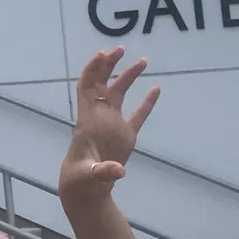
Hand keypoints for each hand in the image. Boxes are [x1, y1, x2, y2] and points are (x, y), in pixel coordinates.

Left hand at [60, 49, 159, 211]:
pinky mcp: (126, 135)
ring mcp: (113, 124)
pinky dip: (147, 102)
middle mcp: (99, 116)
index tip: (103, 55)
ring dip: (128, 76)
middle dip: (109, 65)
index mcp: (87, 120)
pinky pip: (138, 114)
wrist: (87, 188)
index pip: (86, 87)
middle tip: (121, 49)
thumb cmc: (81, 179)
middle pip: (102, 83)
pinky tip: (157, 88)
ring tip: (143, 60)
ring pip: (119, 93)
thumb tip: (118, 171)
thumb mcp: (90, 176)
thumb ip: (103, 171)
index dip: (92, 70)